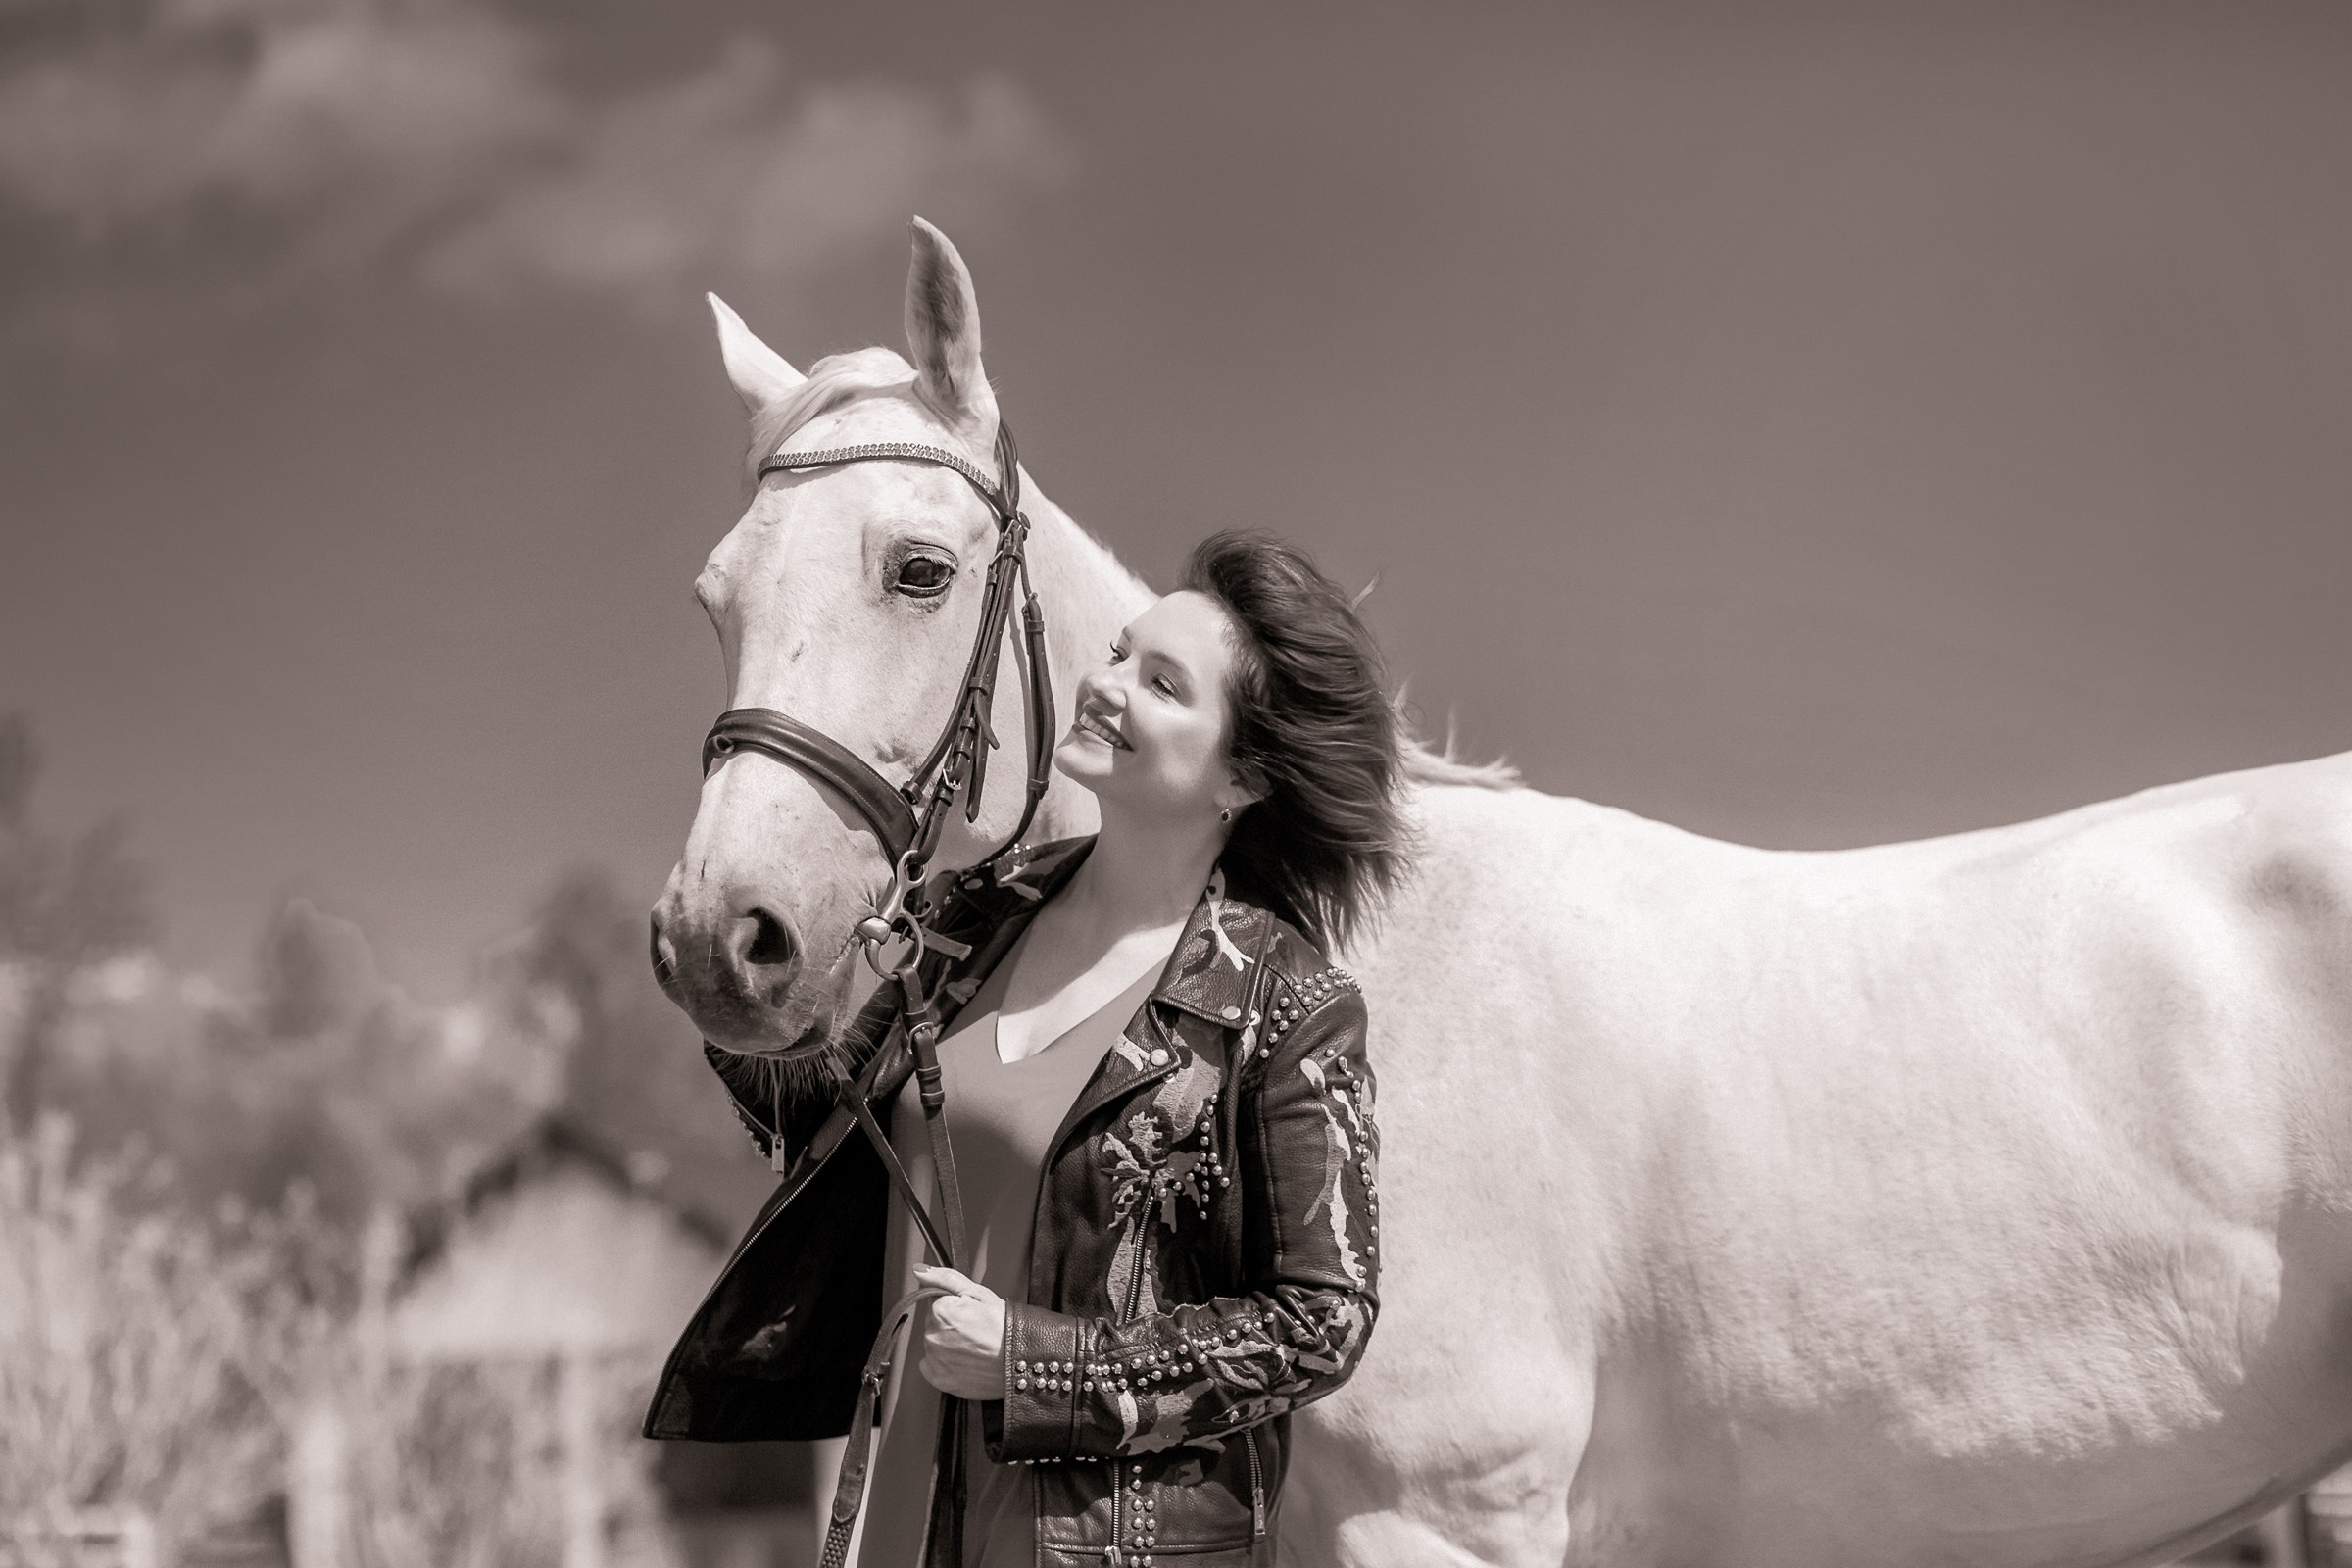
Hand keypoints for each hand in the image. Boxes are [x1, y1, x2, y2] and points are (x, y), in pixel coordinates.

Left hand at [915, 1264, 1006, 1399]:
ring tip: (974, 1349)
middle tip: (976, 1333)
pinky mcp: (938, 1379)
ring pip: (935, 1345)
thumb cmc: (1004, 1326)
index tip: (973, 1317)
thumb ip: (945, 1279)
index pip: (938, 1305)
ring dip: (949, 1345)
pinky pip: (933, 1366)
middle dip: (951, 1326)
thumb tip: (920, 1270)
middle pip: (934, 1325)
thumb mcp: (979, 1293)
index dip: (958, 1309)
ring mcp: (934, 1360)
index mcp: (940, 1312)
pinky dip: (946, 1364)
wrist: (1021, 1361)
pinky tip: (966, 1361)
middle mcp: (932, 1336)